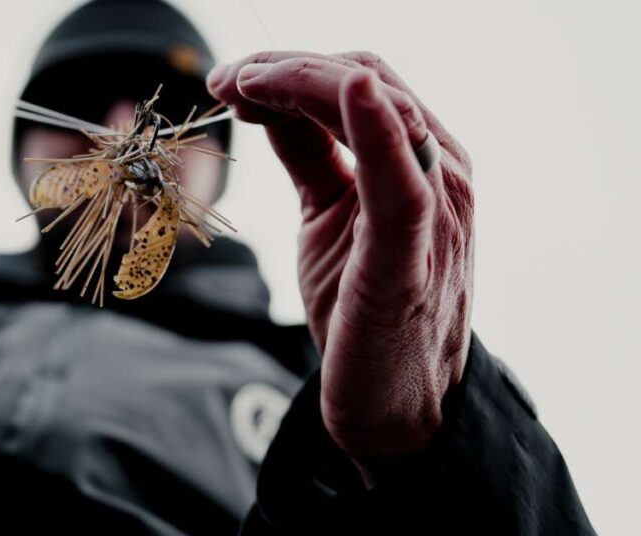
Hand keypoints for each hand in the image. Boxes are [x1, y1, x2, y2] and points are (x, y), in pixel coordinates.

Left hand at [207, 51, 473, 475]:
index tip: (231, 80)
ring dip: (300, 80)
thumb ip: (312, 156)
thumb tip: (267, 103)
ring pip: (376, 107)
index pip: (362, 81)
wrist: (393, 403)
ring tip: (239, 85)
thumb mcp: (328, 215)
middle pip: (366, 79)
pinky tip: (350, 90)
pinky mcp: (411, 254)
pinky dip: (377, 126)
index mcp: (421, 161)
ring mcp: (435, 209)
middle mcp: (440, 172)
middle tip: (225, 79)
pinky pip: (400, 178)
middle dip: (286, 66)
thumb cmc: (363, 310)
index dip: (292, 67)